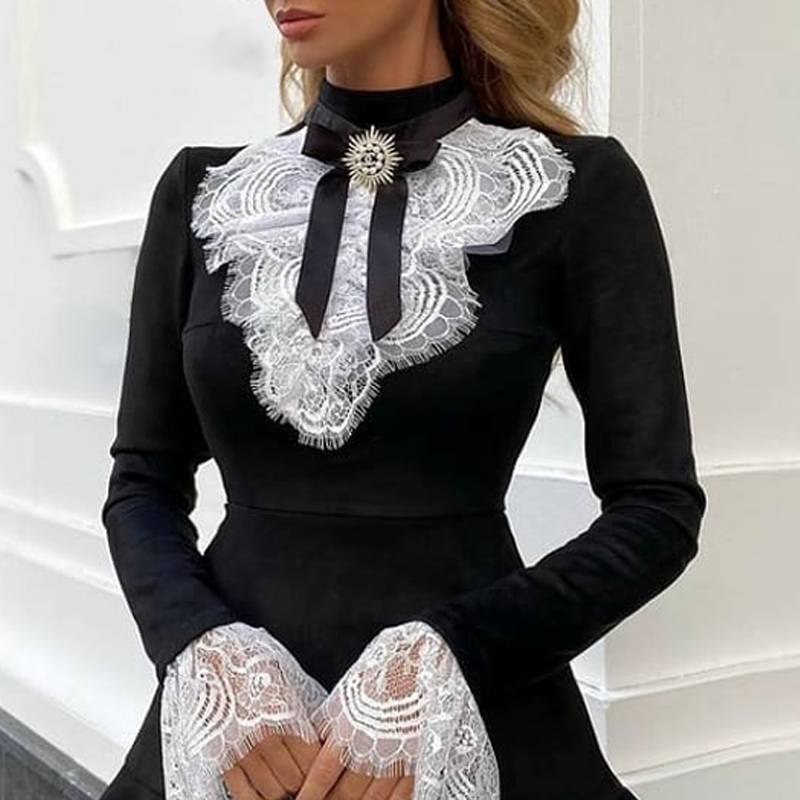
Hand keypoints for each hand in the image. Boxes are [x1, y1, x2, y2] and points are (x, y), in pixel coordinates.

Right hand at [161, 621, 328, 799]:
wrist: (209, 651)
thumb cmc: (251, 659)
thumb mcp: (287, 676)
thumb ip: (303, 710)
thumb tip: (323, 737)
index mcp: (285, 715)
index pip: (313, 760)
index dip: (322, 770)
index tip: (325, 773)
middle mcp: (264, 737)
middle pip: (295, 781)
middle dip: (304, 784)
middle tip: (309, 784)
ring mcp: (240, 750)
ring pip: (271, 792)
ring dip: (283, 793)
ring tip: (289, 790)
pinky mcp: (219, 757)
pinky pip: (242, 794)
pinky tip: (265, 796)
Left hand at [302, 621, 498, 799]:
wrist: (422, 662)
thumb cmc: (382, 673)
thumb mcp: (347, 693)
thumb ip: (328, 724)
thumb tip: (312, 746)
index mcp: (349, 731)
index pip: (322, 776)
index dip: (310, 794)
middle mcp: (371, 751)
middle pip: (345, 795)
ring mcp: (396, 760)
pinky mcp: (418, 763)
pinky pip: (400, 798)